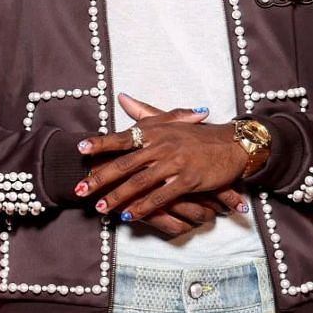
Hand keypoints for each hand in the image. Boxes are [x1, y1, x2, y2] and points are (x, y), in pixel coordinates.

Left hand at [75, 93, 250, 225]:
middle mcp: (163, 145)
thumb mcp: (173, 120)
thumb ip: (145, 112)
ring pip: (139, 183)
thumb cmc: (200, 135)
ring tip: (100, 208)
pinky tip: (130, 215)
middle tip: (81, 190)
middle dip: (100, 179)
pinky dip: (143, 207)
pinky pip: (160, 196)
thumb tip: (122, 98)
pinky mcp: (188, 180)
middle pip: (125, 164)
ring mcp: (175, 163)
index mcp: (157, 131)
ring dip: (117, 197)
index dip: (101, 144)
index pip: (123, 137)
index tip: (80, 150)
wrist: (232, 145)